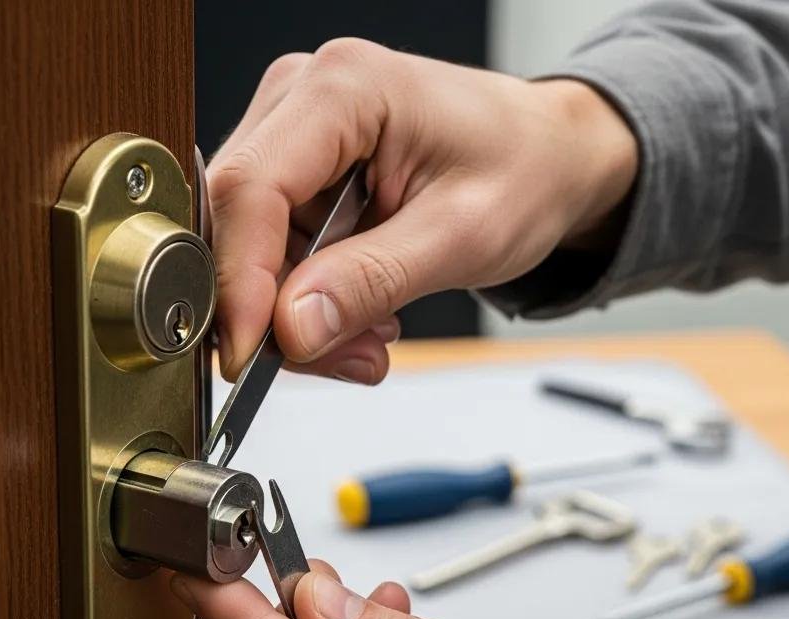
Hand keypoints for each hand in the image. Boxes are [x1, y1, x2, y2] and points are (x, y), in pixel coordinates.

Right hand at [207, 40, 637, 381]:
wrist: (549, 158)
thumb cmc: (524, 170)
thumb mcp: (461, 236)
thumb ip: (372, 281)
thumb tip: (292, 328)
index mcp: (344, 89)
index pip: (251, 188)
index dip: (239, 280)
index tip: (249, 354)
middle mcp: (305, 101)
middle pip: (243, 225)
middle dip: (284, 312)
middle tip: (352, 358)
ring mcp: (300, 140)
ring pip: (258, 253)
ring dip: (308, 317)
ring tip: (378, 334)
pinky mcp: (306, 179)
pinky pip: (282, 258)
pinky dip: (318, 304)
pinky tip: (369, 314)